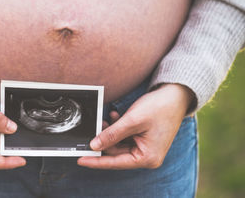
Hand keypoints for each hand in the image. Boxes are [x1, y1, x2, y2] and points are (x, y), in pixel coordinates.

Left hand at [78, 83, 193, 168]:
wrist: (175, 94)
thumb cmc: (160, 107)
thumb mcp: (132, 120)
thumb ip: (112, 135)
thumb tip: (94, 145)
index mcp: (147, 157)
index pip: (116, 162)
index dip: (96, 161)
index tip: (81, 159)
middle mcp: (147, 156)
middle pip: (116, 153)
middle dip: (104, 140)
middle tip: (93, 129)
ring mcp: (145, 147)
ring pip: (118, 144)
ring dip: (110, 132)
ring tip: (105, 119)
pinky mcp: (143, 138)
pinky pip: (124, 137)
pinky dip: (117, 128)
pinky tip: (115, 116)